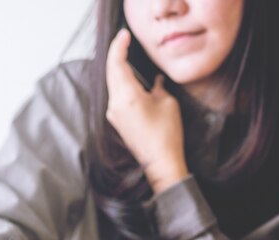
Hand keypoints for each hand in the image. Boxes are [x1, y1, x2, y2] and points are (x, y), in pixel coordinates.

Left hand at [106, 28, 188, 193]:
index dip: (119, 47)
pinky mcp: (117, 122)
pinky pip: (116, 96)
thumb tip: (154, 82)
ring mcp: (114, 114)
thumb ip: (157, 87)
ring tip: (126, 57)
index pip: (116, 64)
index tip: (124, 36)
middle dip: (116, 55)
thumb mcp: (167, 103)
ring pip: (112, 84)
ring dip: (118, 70)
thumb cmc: (166, 134)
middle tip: (124, 41)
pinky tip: (129, 79)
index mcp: (126, 96)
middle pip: (111, 72)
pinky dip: (120, 83)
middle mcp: (115, 104)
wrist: (160, 164)